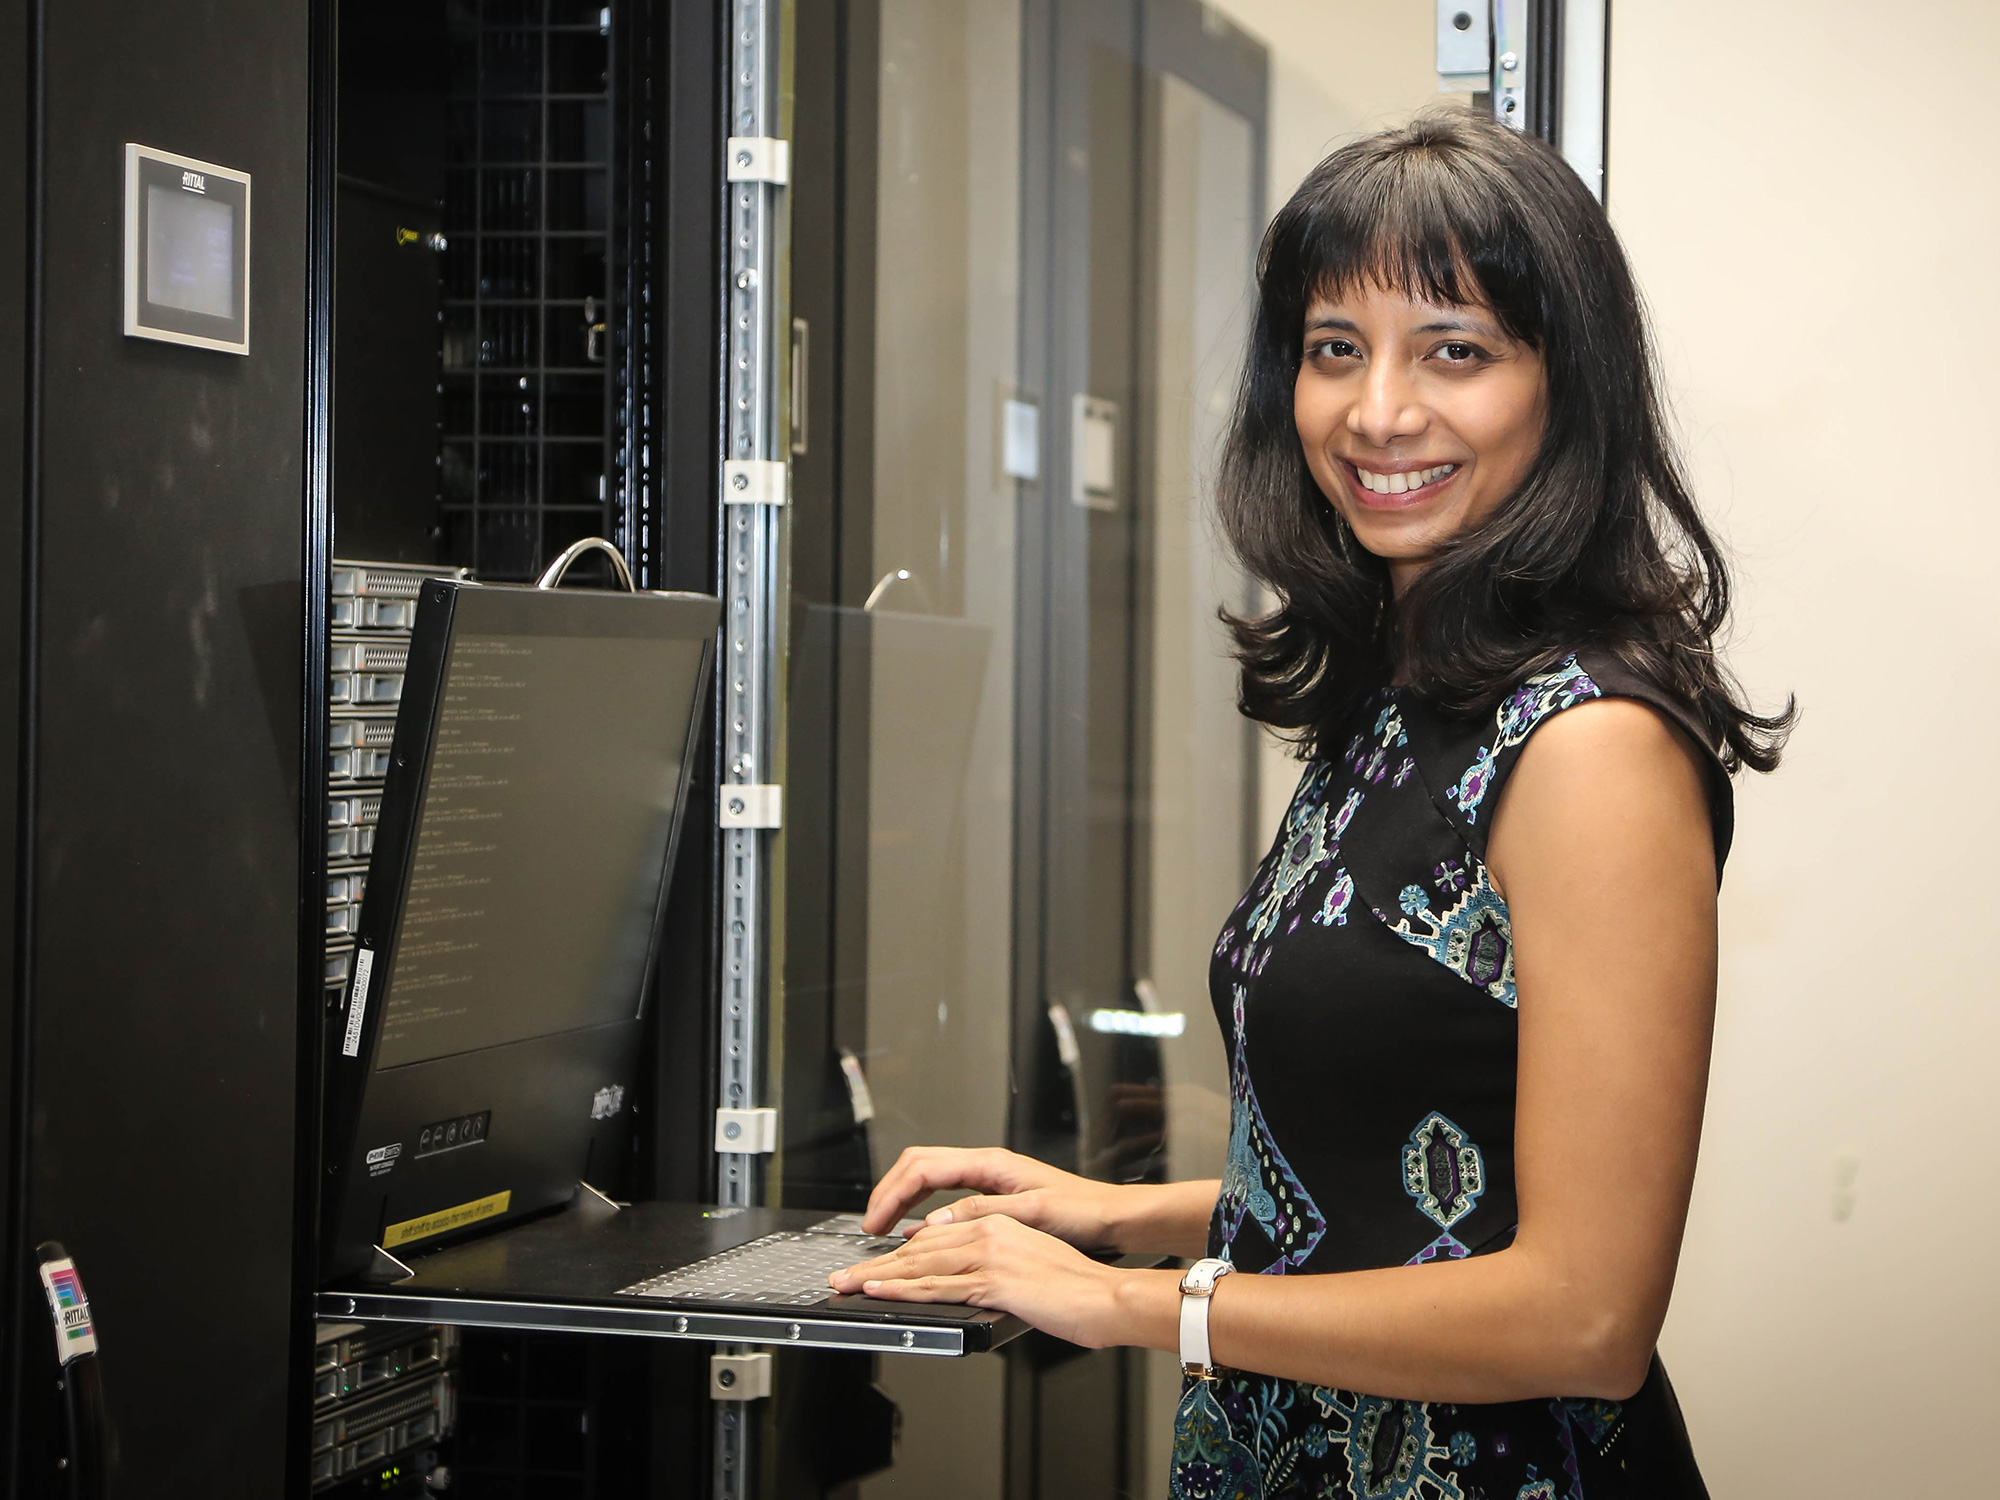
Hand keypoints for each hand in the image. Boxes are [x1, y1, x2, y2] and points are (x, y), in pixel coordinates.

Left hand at [829, 1214, 1139, 1348]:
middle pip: (918, 1247)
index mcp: (996, 1222)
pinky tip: (880, 1293)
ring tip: (848, 1285)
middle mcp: (989, 1231)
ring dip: (877, 1277)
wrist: (1105, 1296)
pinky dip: (903, 1290)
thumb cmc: (1074, 1286)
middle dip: (875, 1263)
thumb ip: (993, 1260)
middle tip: (843, 1275)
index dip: (896, 1251)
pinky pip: (938, 1285)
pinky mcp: (993, 1280)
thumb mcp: (1028, 1260)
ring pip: (920, 1264)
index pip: (933, 1236)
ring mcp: (990, 1255)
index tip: (870, 1262)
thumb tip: (960, 1275)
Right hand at [862, 1145, 1128, 1249]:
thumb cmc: (1082, 1211)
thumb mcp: (1032, 1213)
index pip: (923, 1169)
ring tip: (884, 1227)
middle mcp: (986, 1165)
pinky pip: (943, 1191)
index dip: (893, 1195)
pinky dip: (921, 1206)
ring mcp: (988, 1177)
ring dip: (901, 1198)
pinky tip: (917, 1229)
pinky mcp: (992, 1193)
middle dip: (888, 1192)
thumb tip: (935, 1221)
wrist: (1111, 1215)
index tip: (877, 1223)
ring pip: (928, 1176)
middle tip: (871, 1226)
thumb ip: (982, 1213)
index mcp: (991, 1164)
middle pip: (918, 1166)